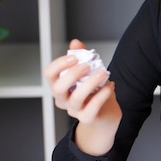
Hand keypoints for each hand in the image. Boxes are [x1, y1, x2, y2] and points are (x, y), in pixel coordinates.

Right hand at [44, 39, 121, 154]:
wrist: (106, 113)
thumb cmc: (94, 91)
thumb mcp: (88, 72)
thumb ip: (81, 57)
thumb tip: (75, 43)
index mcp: (60, 85)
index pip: (49, 74)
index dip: (59, 64)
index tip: (74, 58)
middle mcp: (63, 99)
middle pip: (58, 88)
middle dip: (72, 74)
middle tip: (87, 66)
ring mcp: (74, 110)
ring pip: (77, 98)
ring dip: (90, 83)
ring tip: (103, 73)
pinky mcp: (87, 118)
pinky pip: (92, 107)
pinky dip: (102, 95)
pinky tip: (110, 86)